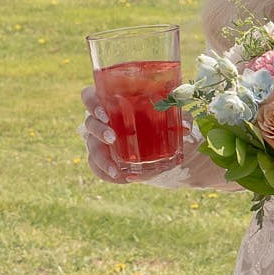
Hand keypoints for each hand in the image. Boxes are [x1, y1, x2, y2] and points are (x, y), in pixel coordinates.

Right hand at [79, 86, 194, 184]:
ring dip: (101, 158)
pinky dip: (106, 173)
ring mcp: (100, 141)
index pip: (89, 97)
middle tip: (112, 137)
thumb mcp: (172, 116)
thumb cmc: (161, 120)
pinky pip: (96, 167)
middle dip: (98, 130)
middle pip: (89, 122)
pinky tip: (120, 177)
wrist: (165, 145)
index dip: (91, 103)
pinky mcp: (104, 159)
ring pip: (91, 147)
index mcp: (112, 103)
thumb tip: (184, 127)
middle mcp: (102, 121)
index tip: (104, 113)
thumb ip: (179, 116)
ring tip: (116, 169)